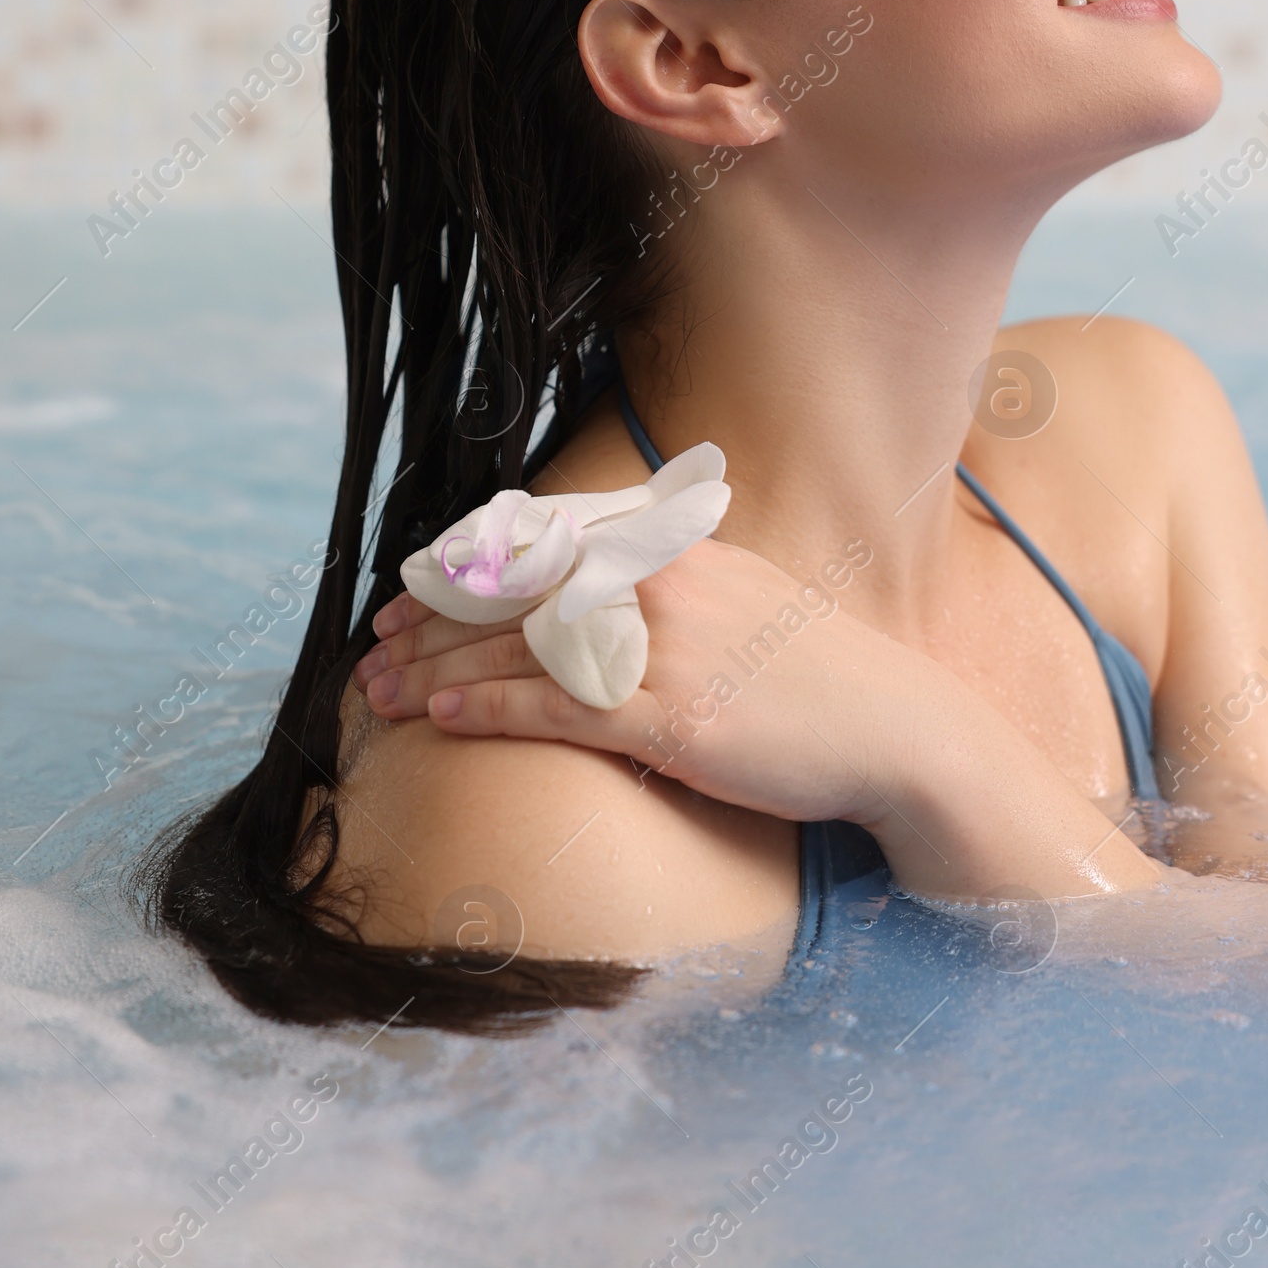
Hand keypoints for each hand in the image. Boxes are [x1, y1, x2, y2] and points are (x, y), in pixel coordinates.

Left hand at [357, 540, 910, 827]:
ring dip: (439, 669)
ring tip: (380, 690)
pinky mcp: (674, 719)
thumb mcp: (739, 590)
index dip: (467, 563)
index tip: (412, 587)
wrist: (893, 728)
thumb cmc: (811, 671)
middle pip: (518, 591)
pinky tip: (443, 720)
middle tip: (373, 645)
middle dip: (433, 619)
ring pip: (522, 650)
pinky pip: (559, 709)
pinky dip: (491, 711)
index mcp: (673, 547)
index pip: (543, 540)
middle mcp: (663, 583)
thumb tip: (596, 568)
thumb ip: (667, 570)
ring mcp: (669, 649)